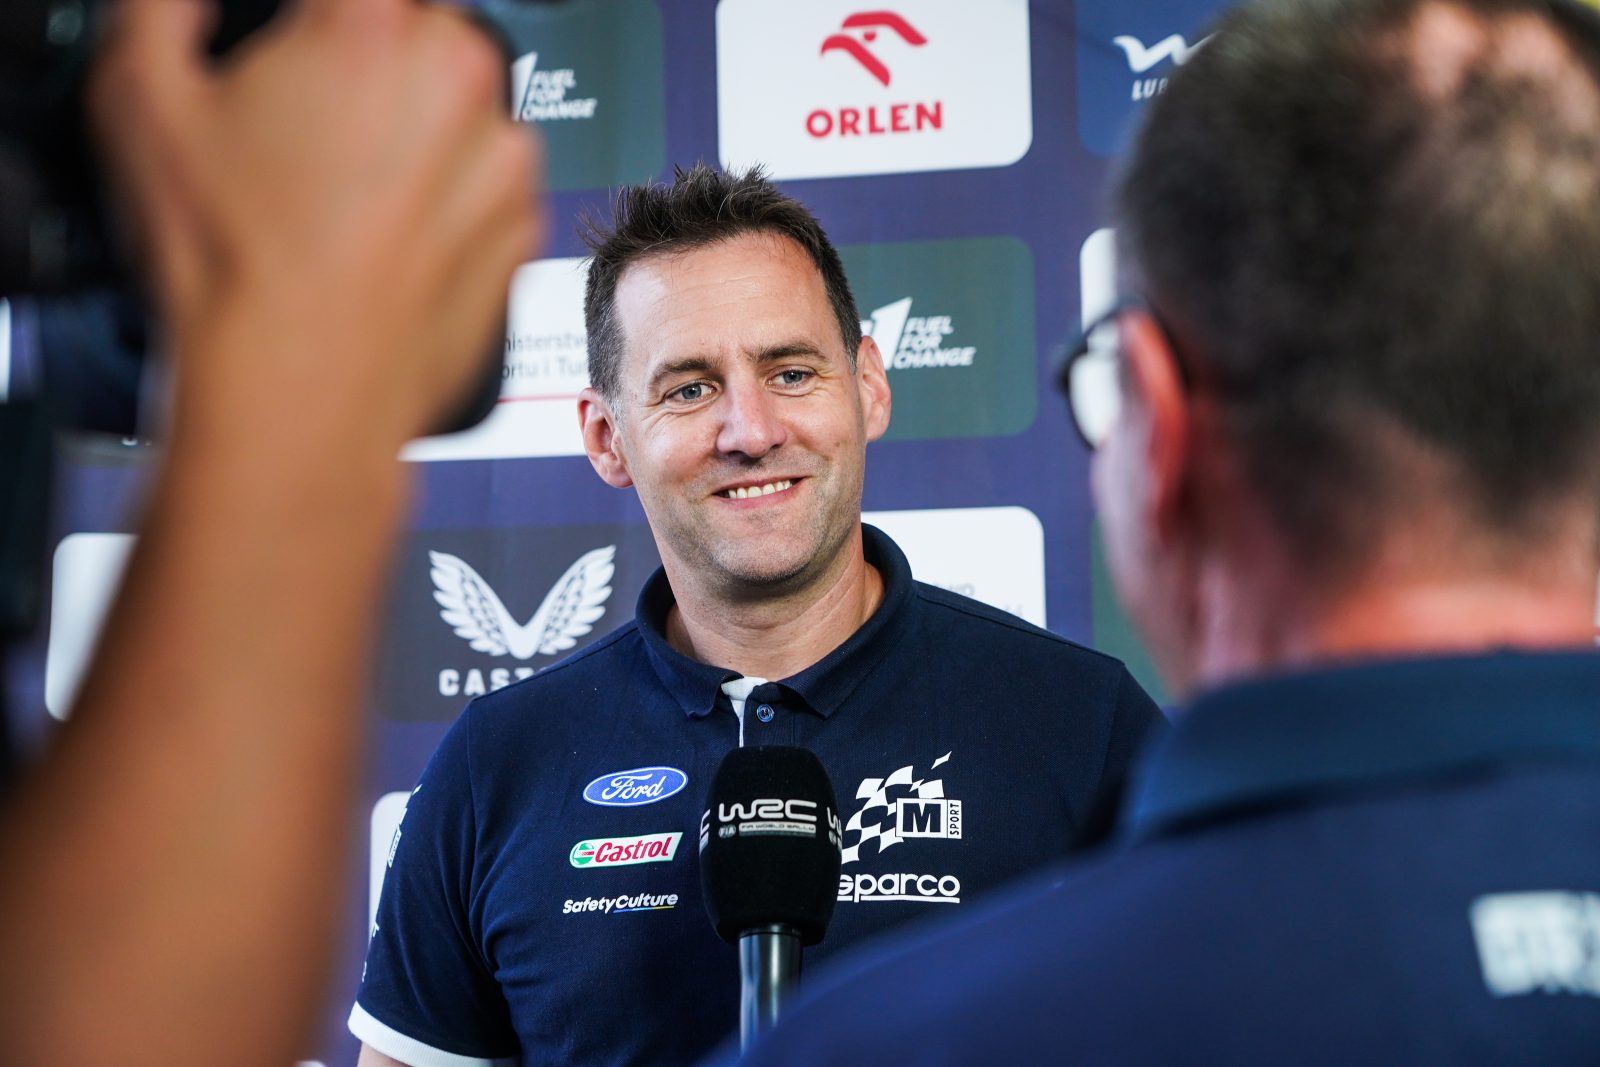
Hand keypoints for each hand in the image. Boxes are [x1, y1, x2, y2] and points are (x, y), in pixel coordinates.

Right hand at [89, 0, 543, 448]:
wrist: (298, 397)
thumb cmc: (236, 270)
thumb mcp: (141, 96)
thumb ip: (170, 9)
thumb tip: (194, 2)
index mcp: (375, 22)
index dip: (312, 23)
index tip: (294, 47)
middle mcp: (461, 82)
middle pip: (415, 34)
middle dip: (364, 67)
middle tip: (305, 128)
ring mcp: (503, 162)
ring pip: (456, 111)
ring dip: (410, 133)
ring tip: (339, 198)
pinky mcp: (524, 230)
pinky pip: (483, 187)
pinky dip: (444, 201)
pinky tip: (378, 240)